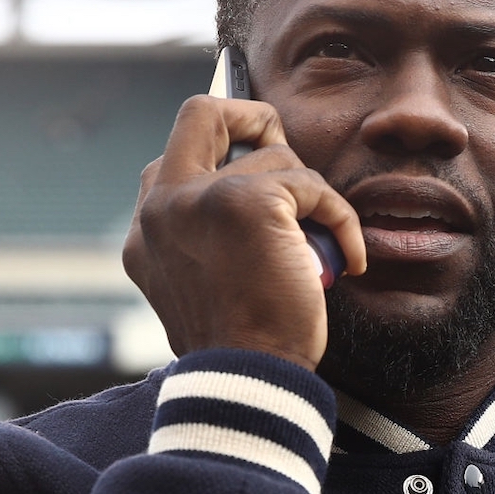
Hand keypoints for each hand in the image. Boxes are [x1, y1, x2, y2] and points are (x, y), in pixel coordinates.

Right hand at [123, 95, 367, 370]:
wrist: (250, 380)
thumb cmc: (242, 345)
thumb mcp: (207, 287)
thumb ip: (210, 240)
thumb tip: (264, 196)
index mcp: (147, 233)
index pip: (169, 161)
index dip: (218, 152)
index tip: (255, 168)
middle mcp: (162, 208)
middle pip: (201, 113)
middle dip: (252, 116)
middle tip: (287, 155)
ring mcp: (201, 198)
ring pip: (278, 159)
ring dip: (312, 200)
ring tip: (319, 249)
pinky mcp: (249, 202)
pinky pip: (314, 186)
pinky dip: (341, 221)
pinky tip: (347, 260)